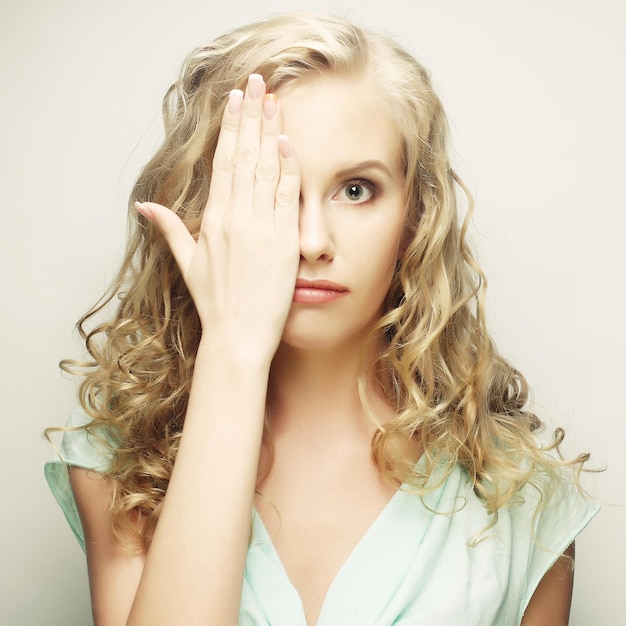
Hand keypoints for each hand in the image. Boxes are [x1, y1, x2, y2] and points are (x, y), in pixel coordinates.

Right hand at [135, 74, 300, 359]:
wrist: (239, 336)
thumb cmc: (215, 303)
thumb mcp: (188, 264)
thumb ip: (170, 229)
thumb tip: (145, 206)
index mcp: (212, 220)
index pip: (223, 162)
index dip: (230, 128)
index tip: (235, 101)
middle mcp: (235, 218)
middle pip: (244, 156)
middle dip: (250, 116)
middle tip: (257, 84)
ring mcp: (260, 228)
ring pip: (265, 169)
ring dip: (270, 132)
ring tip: (273, 100)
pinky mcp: (283, 241)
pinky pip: (287, 196)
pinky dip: (289, 168)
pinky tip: (288, 142)